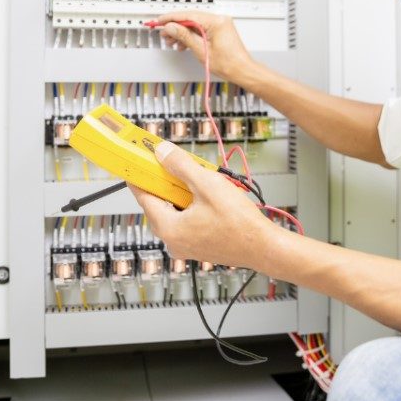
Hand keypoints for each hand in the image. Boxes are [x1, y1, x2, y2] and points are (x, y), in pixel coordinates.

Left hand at [129, 141, 274, 269]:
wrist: (264, 247)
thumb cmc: (239, 222)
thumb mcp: (207, 184)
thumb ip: (180, 166)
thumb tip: (161, 153)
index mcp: (169, 229)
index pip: (143, 197)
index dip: (140, 175)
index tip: (136, 161)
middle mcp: (173, 241)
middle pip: (158, 204)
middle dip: (166, 183)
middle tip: (174, 165)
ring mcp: (185, 246)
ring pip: (173, 212)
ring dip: (181, 194)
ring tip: (201, 181)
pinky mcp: (197, 246)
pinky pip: (186, 221)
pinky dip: (191, 206)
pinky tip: (208, 196)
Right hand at [152, 11, 255, 84]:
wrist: (242, 70)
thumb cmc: (228, 63)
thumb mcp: (201, 50)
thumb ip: (184, 36)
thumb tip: (171, 27)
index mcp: (216, 22)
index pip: (188, 15)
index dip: (171, 18)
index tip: (160, 21)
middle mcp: (219, 19)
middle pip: (191, 18)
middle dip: (175, 26)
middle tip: (164, 33)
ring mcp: (220, 24)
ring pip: (195, 24)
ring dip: (182, 32)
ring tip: (172, 41)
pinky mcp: (219, 30)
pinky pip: (201, 28)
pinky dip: (191, 35)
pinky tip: (183, 43)